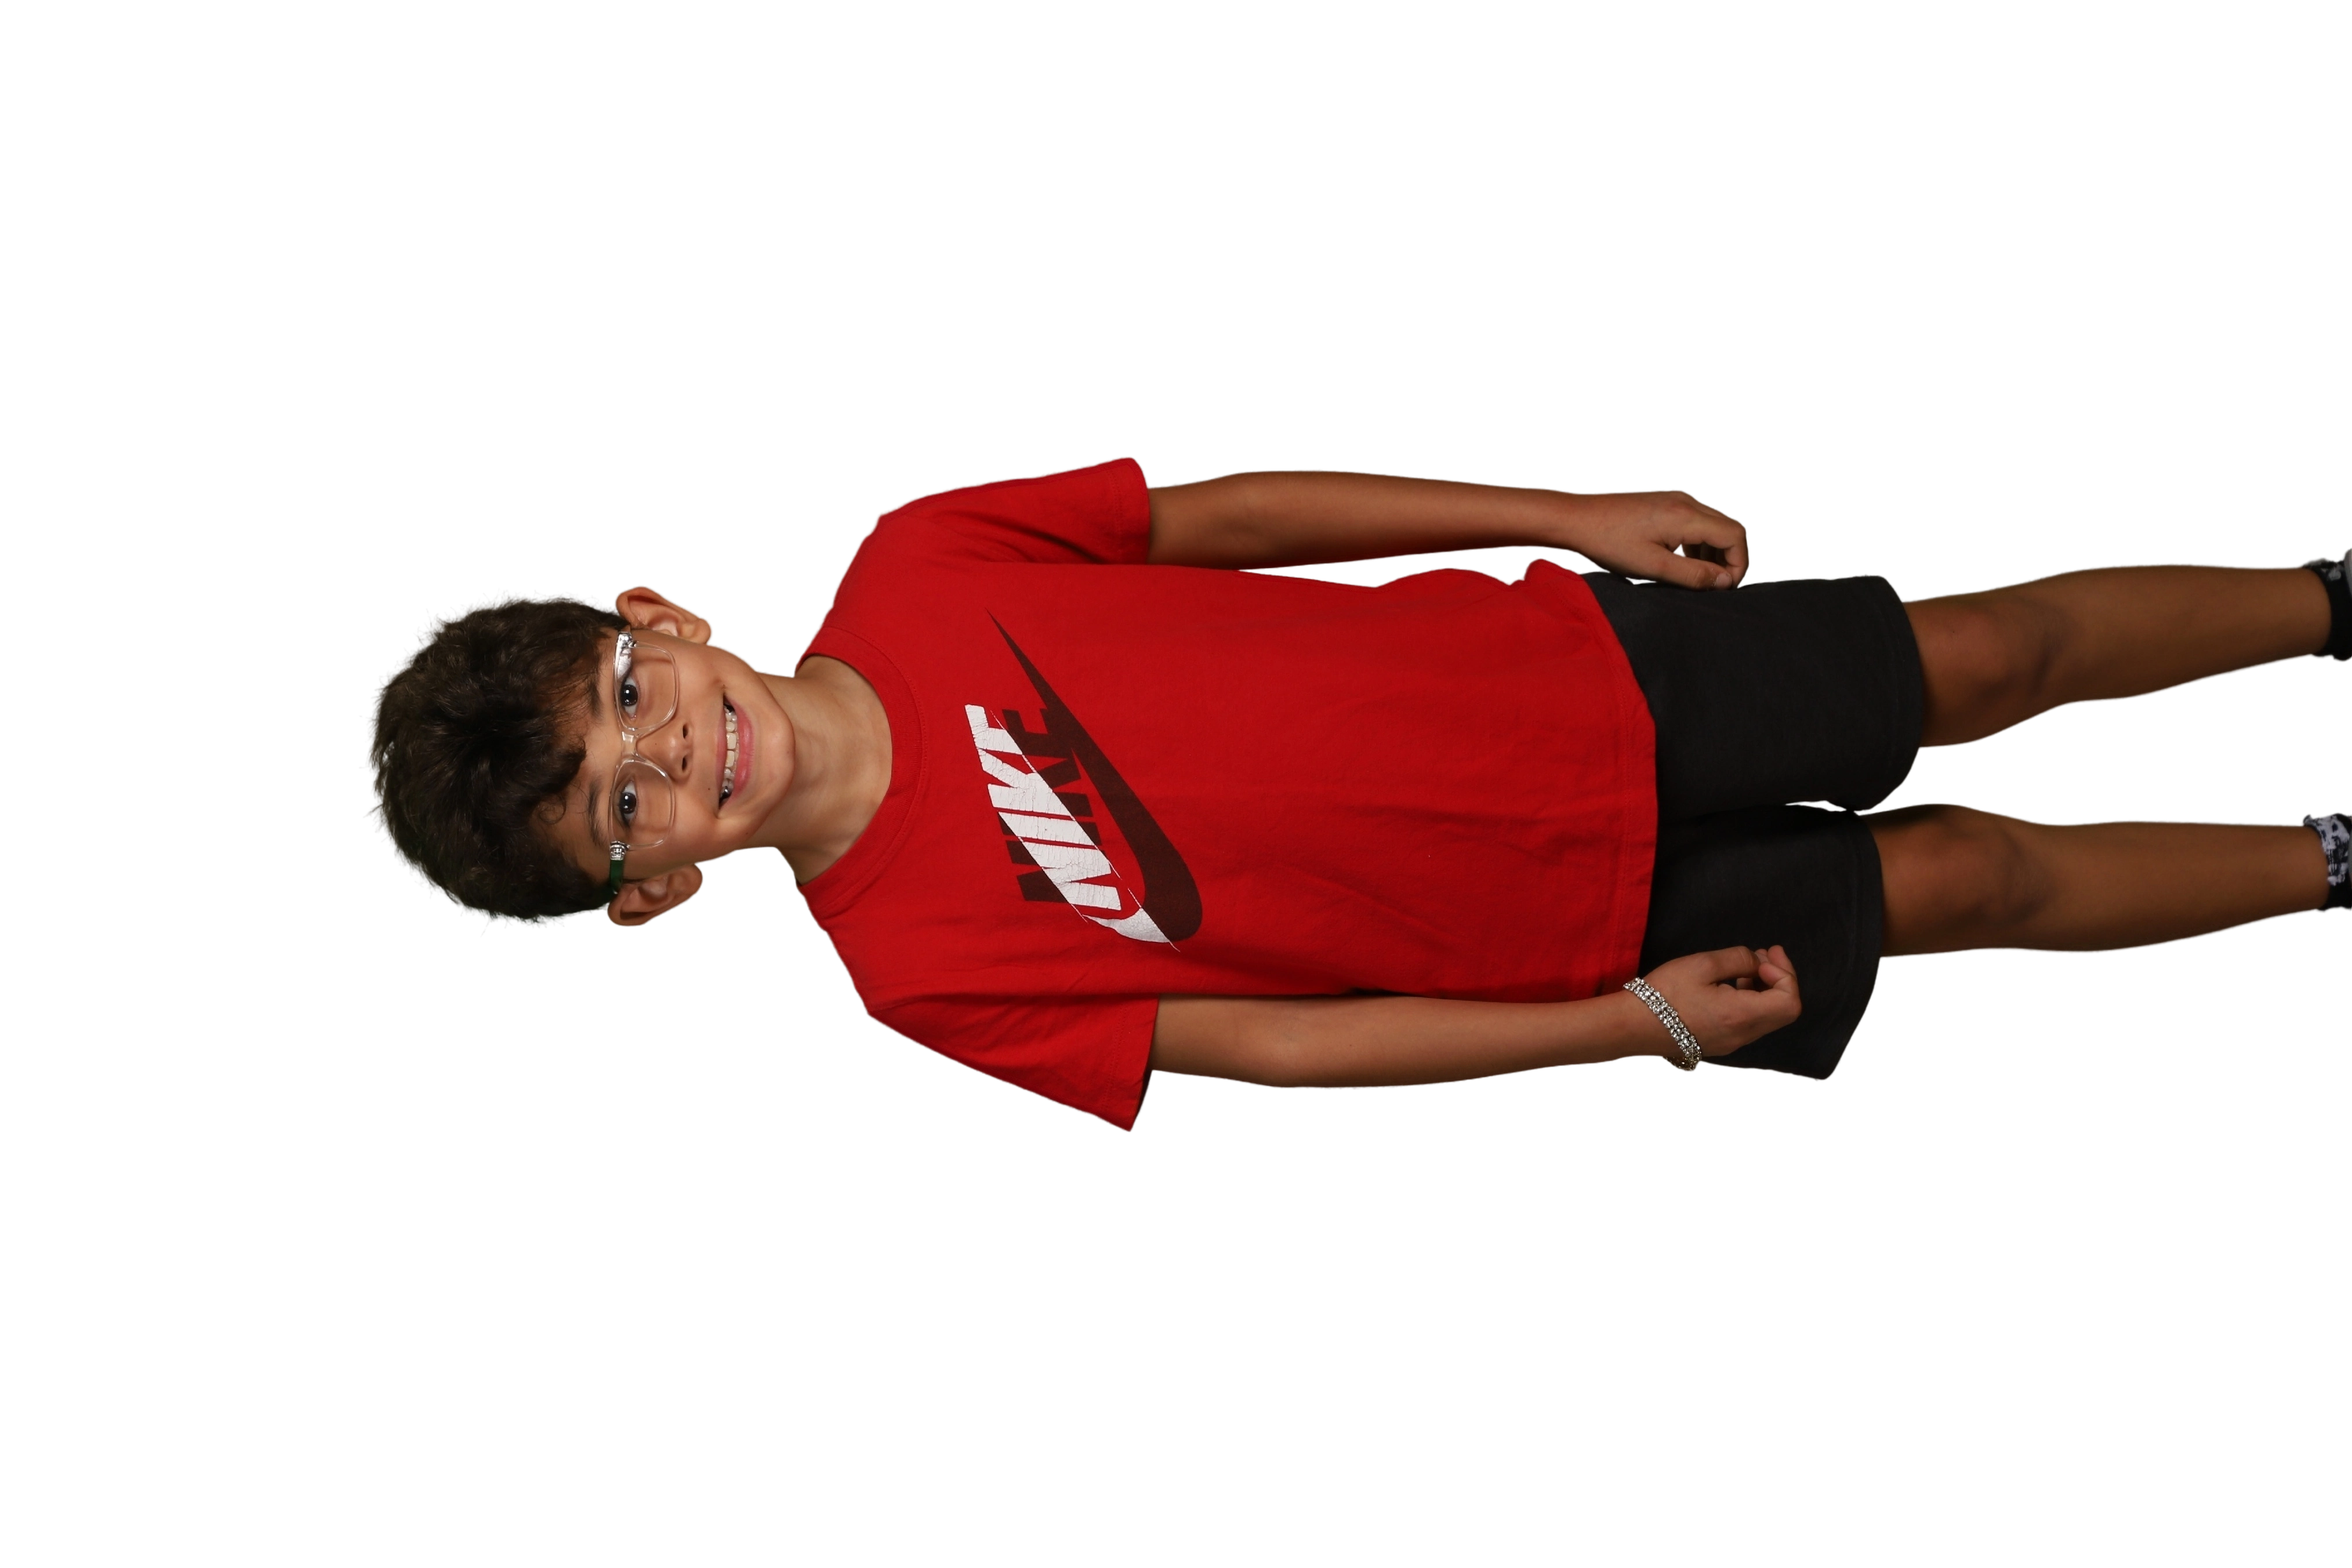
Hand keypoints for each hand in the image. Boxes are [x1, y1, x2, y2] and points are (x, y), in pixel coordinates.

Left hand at [1559, 488, 1750, 590]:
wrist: (1578, 517)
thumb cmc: (1609, 541)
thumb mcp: (1652, 566)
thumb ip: (1692, 574)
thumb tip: (1725, 581)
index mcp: (1687, 516)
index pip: (1735, 535)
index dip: (1738, 563)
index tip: (1727, 587)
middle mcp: (1687, 502)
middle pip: (1729, 528)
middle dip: (1730, 558)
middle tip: (1717, 585)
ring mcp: (1678, 499)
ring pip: (1714, 525)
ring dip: (1714, 551)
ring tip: (1700, 577)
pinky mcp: (1667, 503)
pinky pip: (1697, 521)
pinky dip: (1699, 542)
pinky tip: (1683, 561)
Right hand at [1634, 944, 1800, 1057]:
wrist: (1632, 1025)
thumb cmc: (1664, 993)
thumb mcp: (1702, 964)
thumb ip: (1739, 958)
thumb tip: (1758, 962)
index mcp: (1741, 1015)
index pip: (1789, 1001)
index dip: (1786, 974)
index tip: (1767, 955)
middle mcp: (1742, 1035)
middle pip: (1784, 1012)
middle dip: (1780, 979)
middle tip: (1764, 955)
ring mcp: (1732, 1043)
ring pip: (1768, 1018)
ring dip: (1766, 990)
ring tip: (1747, 967)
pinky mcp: (1721, 1044)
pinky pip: (1750, 1023)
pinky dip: (1752, 1002)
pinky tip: (1732, 986)